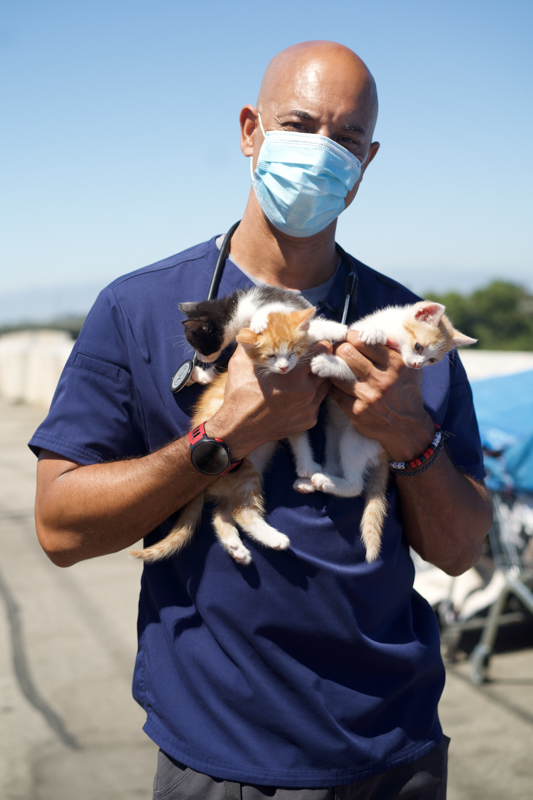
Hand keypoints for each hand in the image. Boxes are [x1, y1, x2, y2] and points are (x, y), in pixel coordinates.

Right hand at [207, 342, 331, 459]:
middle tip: (308, 359)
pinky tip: (296, 396)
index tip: (314, 342)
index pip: (322, 349)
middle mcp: (307, 390)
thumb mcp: (241, 362)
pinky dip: (311, 397)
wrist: (239, 428)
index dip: (319, 343)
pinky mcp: (310, 420)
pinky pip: (317, 402)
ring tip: (303, 377)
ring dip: (317, 378)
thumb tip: (260, 327)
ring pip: (325, 385)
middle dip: (319, 361)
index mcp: (294, 373)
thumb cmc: (240, 394)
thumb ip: (254, 341)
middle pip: (326, 366)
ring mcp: (310, 407)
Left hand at [328, 331, 434, 461]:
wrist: (408, 428)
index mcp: (396, 364)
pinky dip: (335, 386)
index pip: (363, 341)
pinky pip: (335, 392)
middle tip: (340, 351)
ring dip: (334, 368)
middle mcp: (382, 379)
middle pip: (346, 353)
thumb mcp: (409, 369)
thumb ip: (394, 350)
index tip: (349, 338)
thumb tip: (374, 332)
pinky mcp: (357, 411)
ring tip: (335, 366)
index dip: (351, 336)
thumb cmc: (407, 393)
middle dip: (340, 348)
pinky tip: (337, 384)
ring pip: (337, 373)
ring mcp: (368, 396)